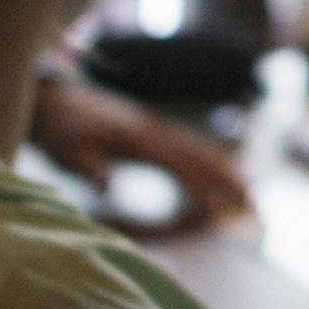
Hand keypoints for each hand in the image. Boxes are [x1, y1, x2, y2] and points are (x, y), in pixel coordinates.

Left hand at [30, 78, 250, 221]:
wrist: (53, 101)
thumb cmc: (59, 131)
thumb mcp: (67, 152)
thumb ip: (90, 167)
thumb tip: (109, 184)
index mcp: (137, 137)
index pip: (179, 163)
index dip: (203, 185)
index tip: (222, 207)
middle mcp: (153, 129)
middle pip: (199, 153)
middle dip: (228, 177)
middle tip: (255, 201)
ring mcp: (154, 127)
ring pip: (198, 148)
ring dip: (225, 167)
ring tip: (250, 190)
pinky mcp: (151, 130)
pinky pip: (188, 145)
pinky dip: (209, 158)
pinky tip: (220, 170)